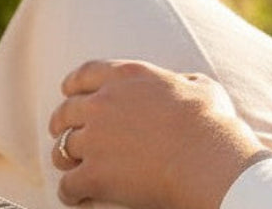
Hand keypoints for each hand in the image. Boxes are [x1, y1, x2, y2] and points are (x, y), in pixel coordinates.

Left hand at [48, 59, 271, 208]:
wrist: (206, 158)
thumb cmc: (210, 122)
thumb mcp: (198, 85)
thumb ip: (180, 82)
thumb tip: (183, 85)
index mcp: (126, 75)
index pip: (85, 73)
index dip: (73, 84)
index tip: (68, 91)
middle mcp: (104, 101)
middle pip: (67, 110)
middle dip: (61, 122)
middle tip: (62, 132)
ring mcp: (95, 137)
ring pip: (63, 148)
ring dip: (66, 159)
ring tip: (72, 169)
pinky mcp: (94, 174)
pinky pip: (68, 185)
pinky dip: (71, 193)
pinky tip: (80, 197)